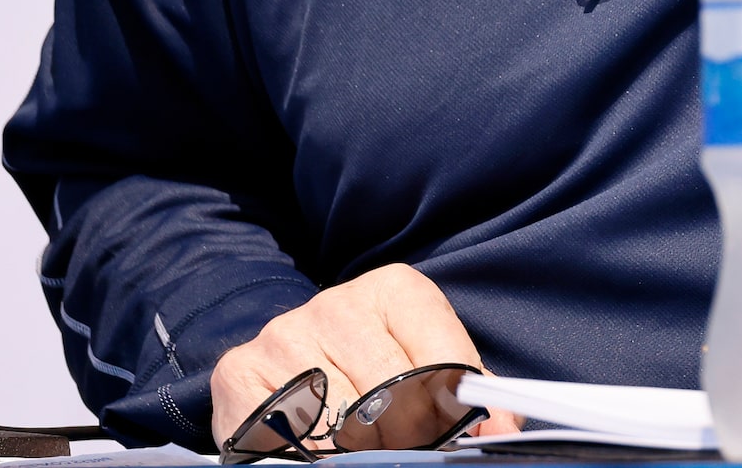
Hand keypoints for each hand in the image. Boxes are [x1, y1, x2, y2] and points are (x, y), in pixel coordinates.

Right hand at [209, 263, 516, 448]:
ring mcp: (285, 336)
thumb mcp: (422, 359)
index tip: (461, 443)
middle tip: (408, 452)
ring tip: (366, 451)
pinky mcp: (240, 371)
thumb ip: (462, 390)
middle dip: (408, 440)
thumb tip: (501, 430)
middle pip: (392, 399)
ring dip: (359, 450)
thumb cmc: (370, 361)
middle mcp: (337, 305)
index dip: (455, 416)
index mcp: (396, 290)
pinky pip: (286, 433)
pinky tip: (319, 448)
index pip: (442, 365)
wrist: (289, 353)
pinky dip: (309, 453)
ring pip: (339, 422)